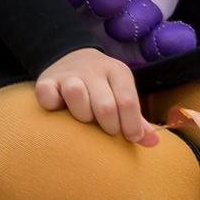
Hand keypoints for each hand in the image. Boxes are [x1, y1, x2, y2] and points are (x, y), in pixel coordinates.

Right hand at [34, 47, 159, 145]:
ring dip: (82, 114)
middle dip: (109, 126)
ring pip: (76, 94)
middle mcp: (93, 68)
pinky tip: (59, 110)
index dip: (131, 126)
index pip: (127, 102)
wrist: (72, 58)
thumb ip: (136, 119)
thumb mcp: (122, 94)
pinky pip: (46, 94)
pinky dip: (52, 105)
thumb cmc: (103, 88)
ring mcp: (69, 73)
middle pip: (105, 105)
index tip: (129, 137)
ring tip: (85, 118)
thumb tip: (154, 142)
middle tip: (107, 130)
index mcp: (117, 71)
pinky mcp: (46, 79)